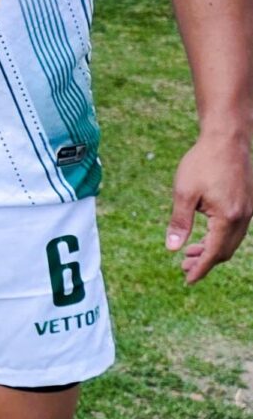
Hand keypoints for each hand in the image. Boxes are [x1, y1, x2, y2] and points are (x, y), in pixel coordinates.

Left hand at [165, 127, 252, 283]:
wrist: (226, 138)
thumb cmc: (203, 162)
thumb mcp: (184, 192)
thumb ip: (179, 223)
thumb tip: (172, 249)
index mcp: (227, 217)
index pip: (214, 254)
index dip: (200, 269)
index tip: (187, 280)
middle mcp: (243, 217)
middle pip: (225, 251)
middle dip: (205, 262)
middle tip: (183, 266)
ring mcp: (248, 210)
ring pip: (232, 241)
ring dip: (213, 250)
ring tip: (190, 252)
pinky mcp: (247, 202)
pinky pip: (236, 229)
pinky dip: (221, 237)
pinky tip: (205, 234)